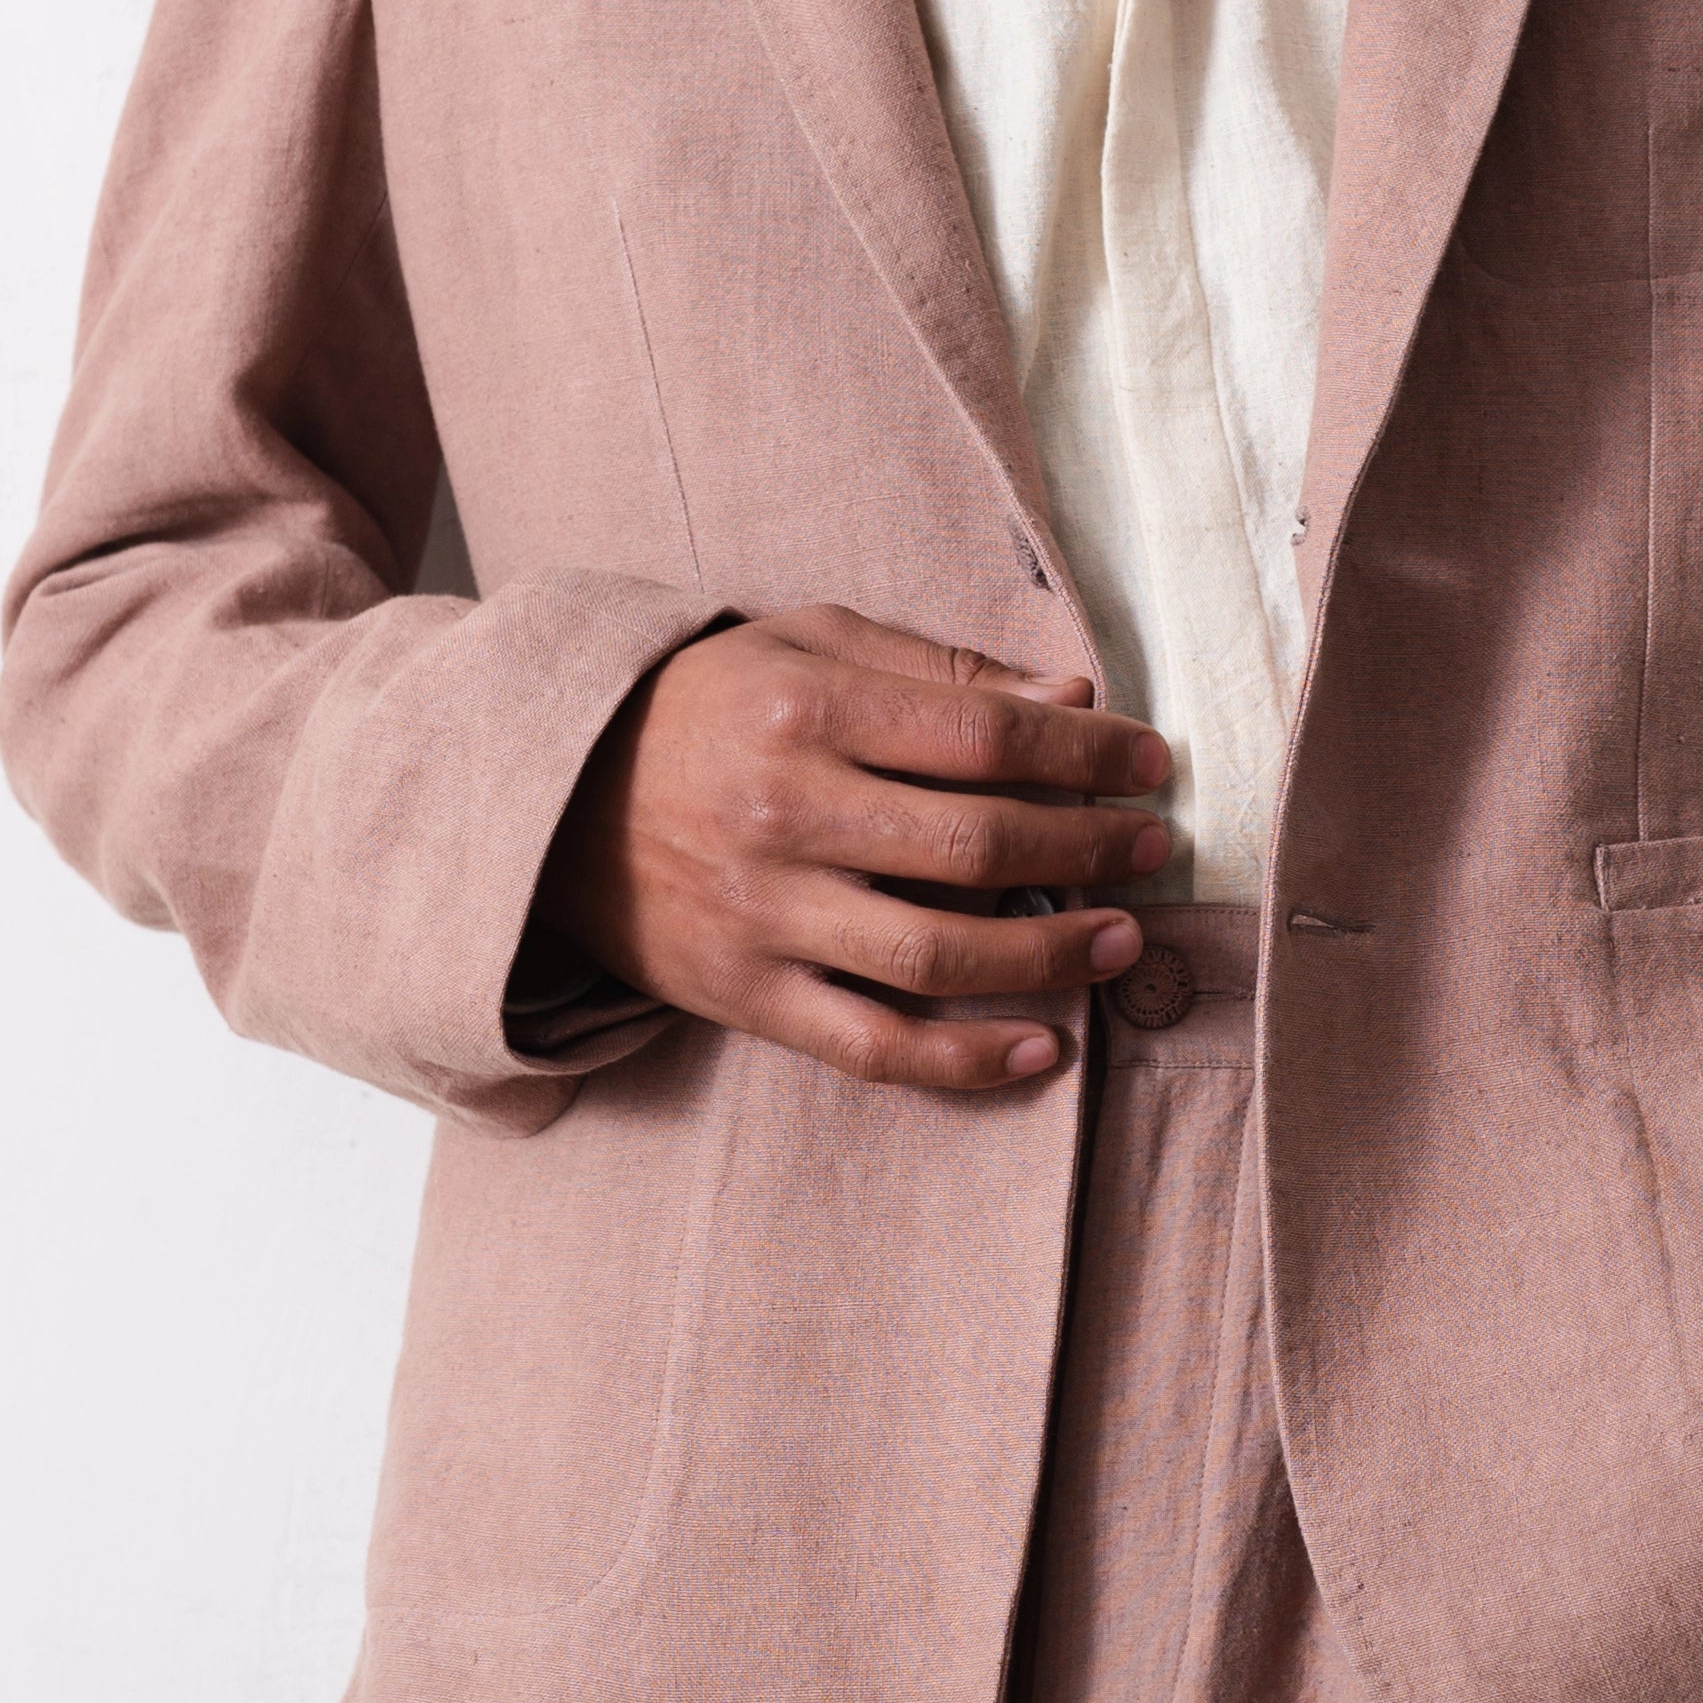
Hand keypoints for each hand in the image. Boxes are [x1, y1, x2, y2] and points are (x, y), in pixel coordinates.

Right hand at [539, 605, 1175, 1091]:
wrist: (550, 798)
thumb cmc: (704, 708)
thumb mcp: (804, 644)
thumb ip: (938, 667)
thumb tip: (1074, 691)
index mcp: (806, 707)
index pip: (986, 732)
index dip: (1088, 749)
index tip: (1150, 761)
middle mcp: (785, 811)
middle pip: (980, 841)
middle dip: (1091, 845)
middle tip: (1153, 846)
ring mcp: (764, 913)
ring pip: (940, 952)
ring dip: (1052, 952)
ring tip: (1123, 938)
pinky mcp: (745, 995)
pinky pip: (873, 1043)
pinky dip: (965, 1059)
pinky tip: (1042, 1047)